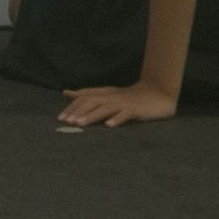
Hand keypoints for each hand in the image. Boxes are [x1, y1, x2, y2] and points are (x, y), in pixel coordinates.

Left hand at [60, 80, 177, 125]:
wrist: (158, 93)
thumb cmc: (130, 97)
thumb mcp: (108, 95)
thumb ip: (88, 95)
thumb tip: (66, 93)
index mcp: (105, 94)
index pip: (84, 98)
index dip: (72, 107)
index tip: (60, 118)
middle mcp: (112, 97)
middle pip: (92, 102)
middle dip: (78, 112)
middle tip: (66, 122)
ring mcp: (124, 103)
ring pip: (105, 108)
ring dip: (92, 116)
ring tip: (80, 124)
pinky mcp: (136, 110)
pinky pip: (126, 114)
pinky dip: (117, 119)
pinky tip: (109, 126)